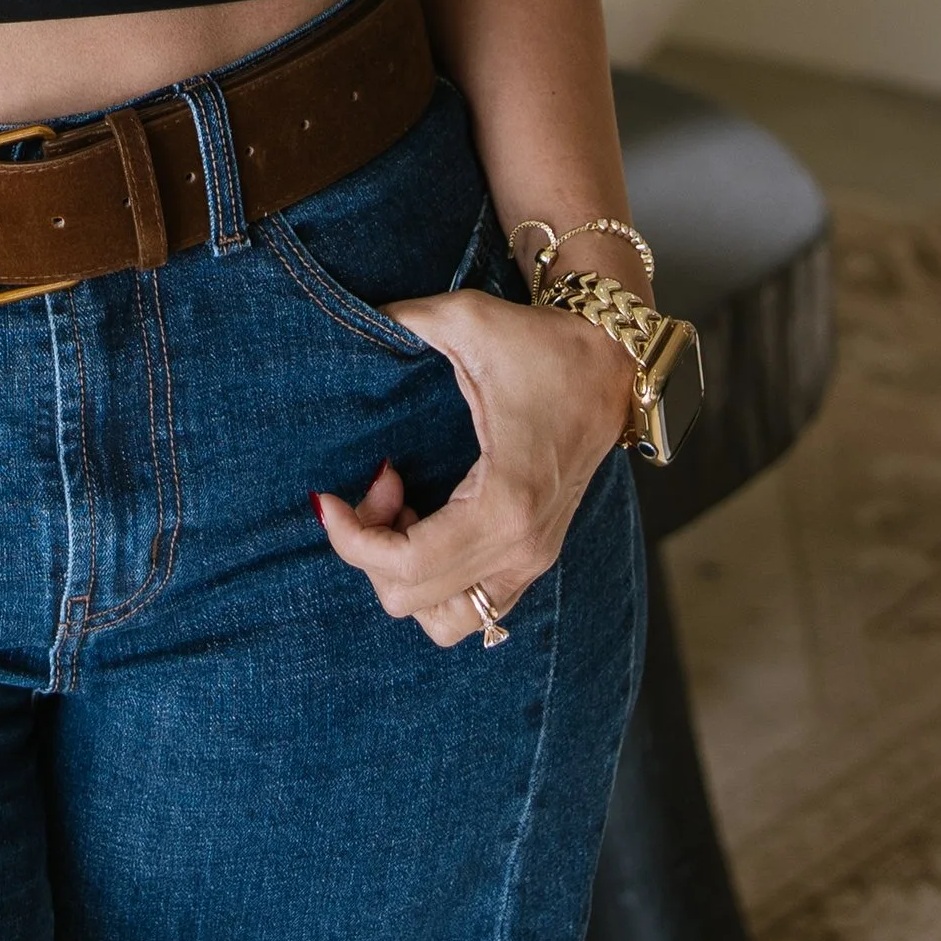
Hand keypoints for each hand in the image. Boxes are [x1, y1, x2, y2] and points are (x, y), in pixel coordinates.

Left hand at [312, 294, 633, 647]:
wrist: (612, 362)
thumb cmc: (541, 343)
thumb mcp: (465, 319)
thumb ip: (401, 319)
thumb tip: (353, 319)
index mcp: (505, 504)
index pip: (409, 566)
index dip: (351, 540)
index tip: (328, 497)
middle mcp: (522, 549)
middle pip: (413, 599)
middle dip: (372, 545)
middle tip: (380, 481)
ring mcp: (532, 562)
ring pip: (443, 621)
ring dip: (403, 570)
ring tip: (402, 506)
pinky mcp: (534, 559)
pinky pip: (472, 609)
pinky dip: (433, 579)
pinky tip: (427, 518)